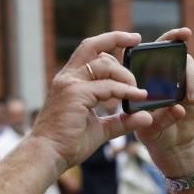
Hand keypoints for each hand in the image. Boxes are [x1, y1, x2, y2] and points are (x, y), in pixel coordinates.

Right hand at [29, 31, 154, 171]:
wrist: (48, 155)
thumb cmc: (68, 143)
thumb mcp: (100, 129)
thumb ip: (121, 121)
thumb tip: (146, 117)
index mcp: (69, 81)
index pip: (89, 50)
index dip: (111, 40)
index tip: (133, 39)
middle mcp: (67, 77)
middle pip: (94, 47)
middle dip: (118, 41)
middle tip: (137, 46)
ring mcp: (70, 84)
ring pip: (104, 64)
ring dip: (125, 76)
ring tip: (137, 91)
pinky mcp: (75, 94)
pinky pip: (108, 87)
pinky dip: (125, 91)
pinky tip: (137, 97)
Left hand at [134, 27, 193, 175]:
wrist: (172, 145)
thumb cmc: (152, 133)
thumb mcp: (148, 129)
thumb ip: (160, 119)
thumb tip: (179, 107)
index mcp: (143, 76)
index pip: (150, 50)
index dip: (165, 39)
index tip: (181, 35)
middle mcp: (161, 72)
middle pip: (174, 55)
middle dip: (183, 56)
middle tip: (188, 69)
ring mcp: (178, 78)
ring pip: (190, 67)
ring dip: (193, 82)